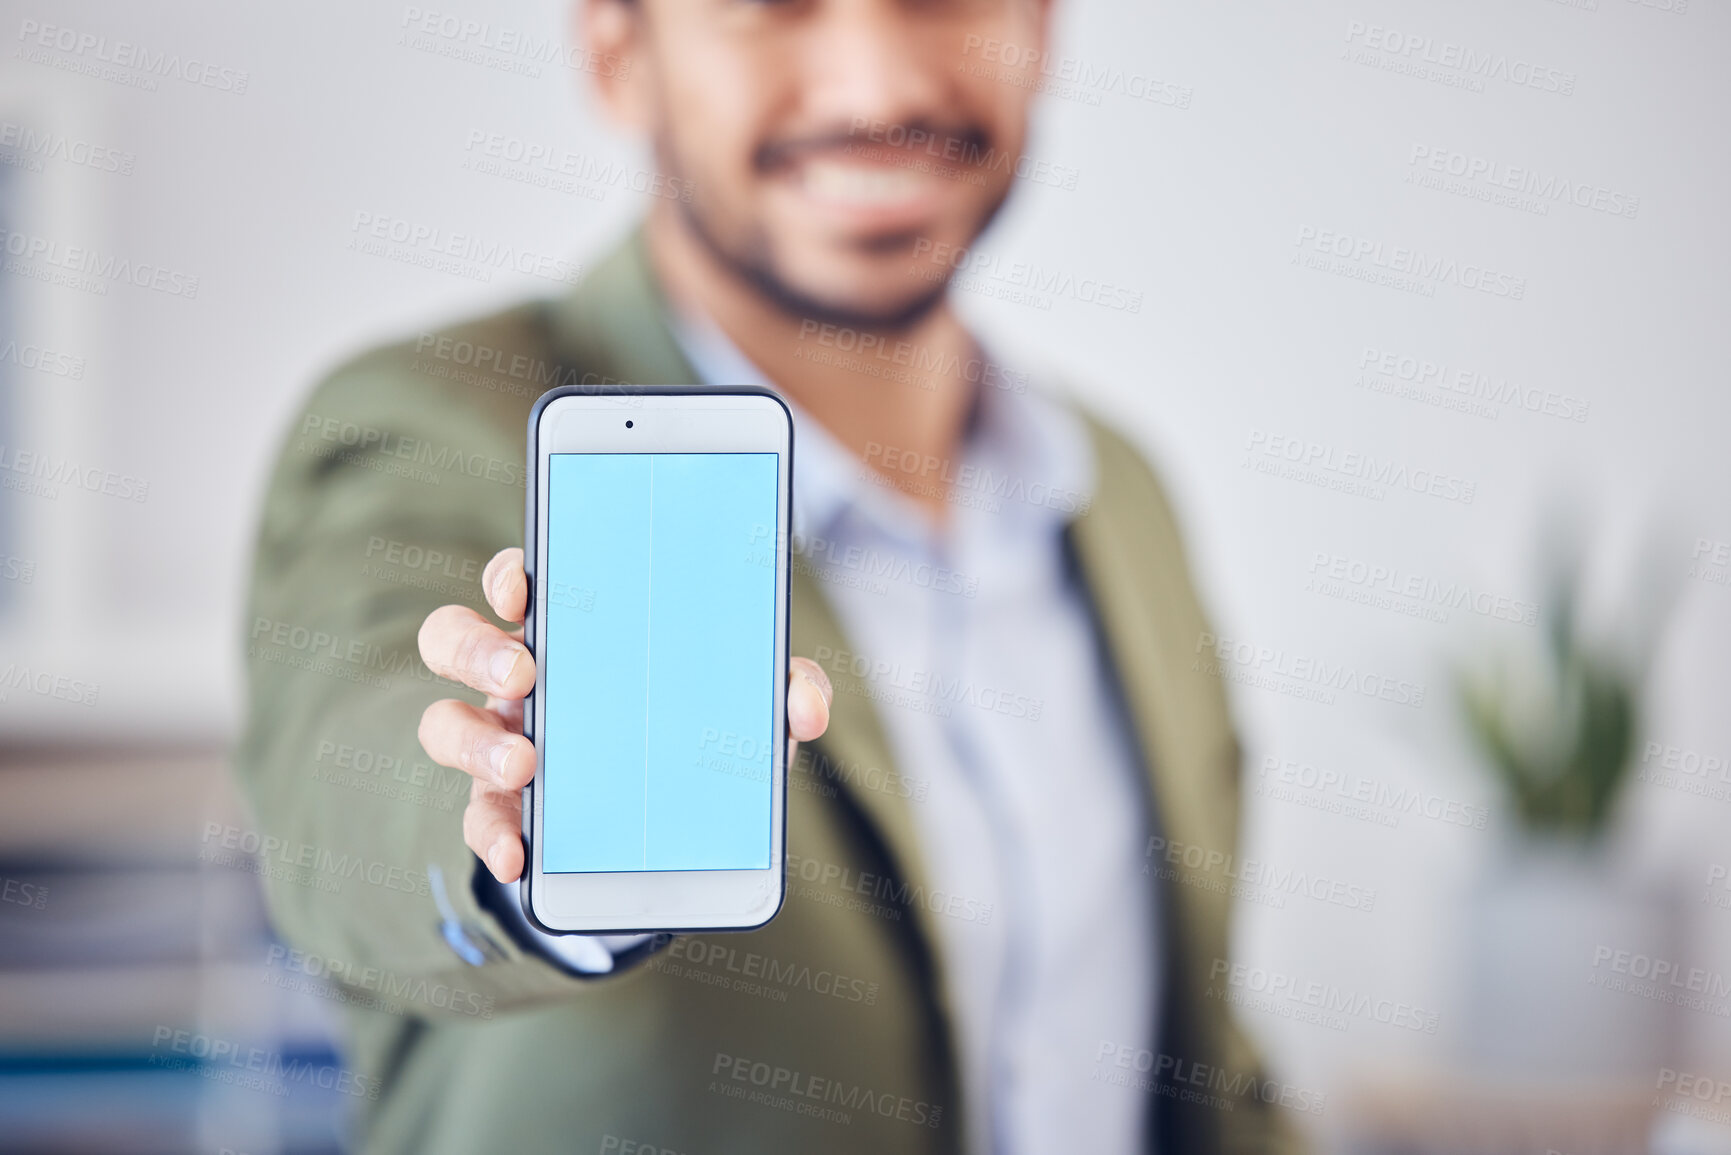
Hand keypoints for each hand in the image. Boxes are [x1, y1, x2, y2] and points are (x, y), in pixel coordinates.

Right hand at [417, 547, 831, 882]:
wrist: (673, 834)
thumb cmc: (697, 731)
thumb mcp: (747, 709)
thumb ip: (783, 691)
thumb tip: (806, 708)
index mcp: (572, 632)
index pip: (517, 581)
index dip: (509, 575)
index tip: (525, 585)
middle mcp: (521, 680)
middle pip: (454, 639)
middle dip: (478, 648)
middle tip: (524, 674)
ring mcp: (502, 743)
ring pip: (446, 727)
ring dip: (477, 745)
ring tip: (524, 766)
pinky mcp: (504, 811)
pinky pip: (478, 821)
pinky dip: (493, 838)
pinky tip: (518, 856)